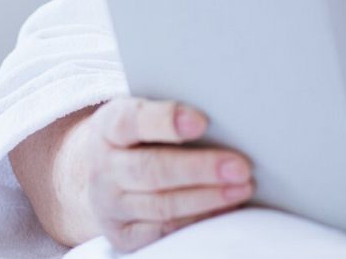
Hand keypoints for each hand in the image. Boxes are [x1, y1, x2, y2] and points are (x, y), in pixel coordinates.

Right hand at [85, 97, 255, 252]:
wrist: (104, 172)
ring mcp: (110, 204)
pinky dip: (196, 220)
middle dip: (200, 169)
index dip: (166, 121)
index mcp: (108, 127)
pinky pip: (162, 231)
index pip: (131, 121)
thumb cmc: (141, 135)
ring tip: (242, 188)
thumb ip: (171, 113)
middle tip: (240, 167)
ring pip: (161, 205)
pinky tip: (223, 209)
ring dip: (206, 198)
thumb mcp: (144, 112)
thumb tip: (226, 114)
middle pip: (151, 170)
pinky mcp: (122, 233)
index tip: (202, 121)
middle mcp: (103, 167)